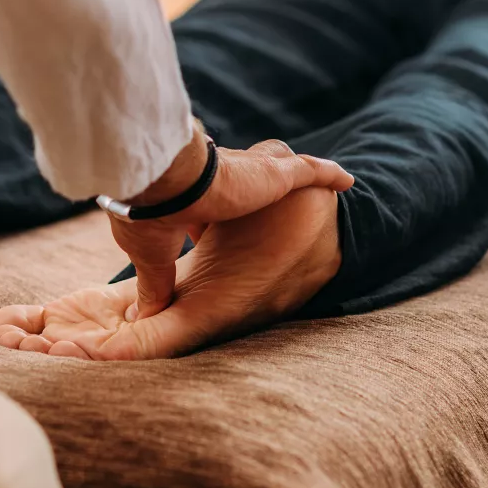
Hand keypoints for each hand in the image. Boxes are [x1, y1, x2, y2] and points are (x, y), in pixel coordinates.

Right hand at [110, 127, 352, 320]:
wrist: (165, 184)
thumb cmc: (151, 218)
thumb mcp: (152, 256)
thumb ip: (155, 284)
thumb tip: (142, 316)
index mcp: (197, 197)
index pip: (218, 206)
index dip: (222, 221)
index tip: (223, 236)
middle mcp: (228, 180)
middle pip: (254, 186)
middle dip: (264, 196)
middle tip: (277, 221)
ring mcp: (255, 174)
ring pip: (283, 172)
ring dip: (296, 180)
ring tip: (319, 198)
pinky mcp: (276, 174)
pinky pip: (312, 171)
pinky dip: (328, 174)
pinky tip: (345, 181)